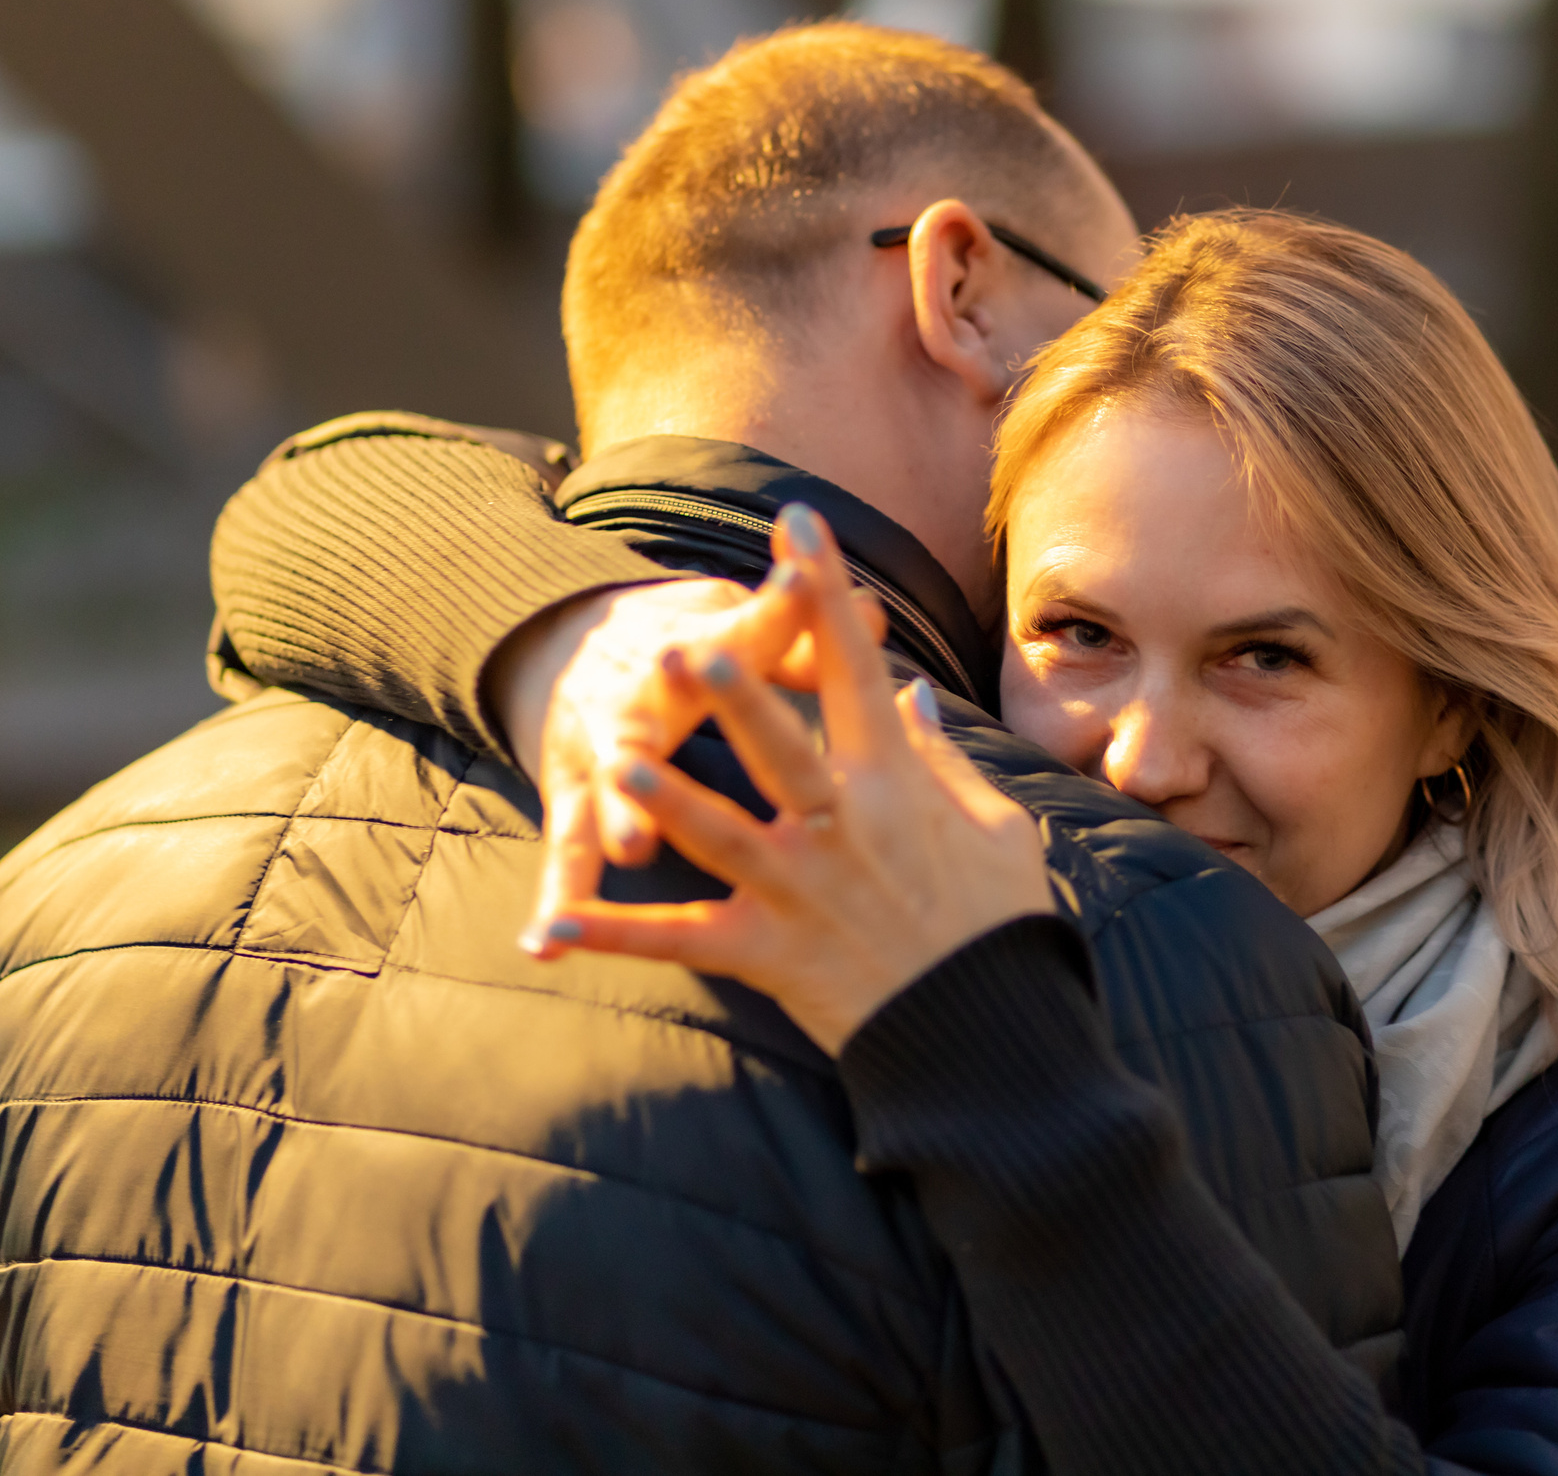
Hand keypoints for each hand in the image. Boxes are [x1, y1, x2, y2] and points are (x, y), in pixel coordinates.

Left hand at [529, 507, 1050, 1054]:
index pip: (858, 669)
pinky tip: (555, 924)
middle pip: (779, 745)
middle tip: (686, 640)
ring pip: (721, 833)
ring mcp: (800, 891)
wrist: (990, 1037)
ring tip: (615, 753)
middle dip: (734, 691)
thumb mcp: (997, 829)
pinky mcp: (767, 954)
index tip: (800, 522)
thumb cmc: (1002, 925)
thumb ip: (943, 757)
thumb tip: (910, 694)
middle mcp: (844, 828)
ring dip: (666, 794)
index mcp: (898, 786)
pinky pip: (680, 940)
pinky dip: (616, 934)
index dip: (828, 591)